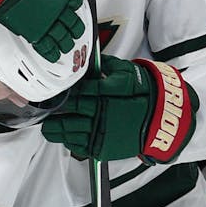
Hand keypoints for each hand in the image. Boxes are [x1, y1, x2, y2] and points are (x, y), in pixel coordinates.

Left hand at [40, 56, 197, 163]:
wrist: (161, 121)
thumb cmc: (145, 96)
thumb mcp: (129, 72)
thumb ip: (107, 66)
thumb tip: (91, 59)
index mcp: (105, 94)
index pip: (77, 92)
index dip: (64, 93)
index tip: (54, 92)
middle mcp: (101, 113)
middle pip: (70, 111)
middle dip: (55, 111)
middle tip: (44, 111)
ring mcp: (101, 131)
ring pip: (71, 130)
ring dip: (56, 129)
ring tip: (47, 128)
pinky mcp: (103, 147)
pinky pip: (80, 145)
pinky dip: (69, 142)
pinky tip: (63, 139)